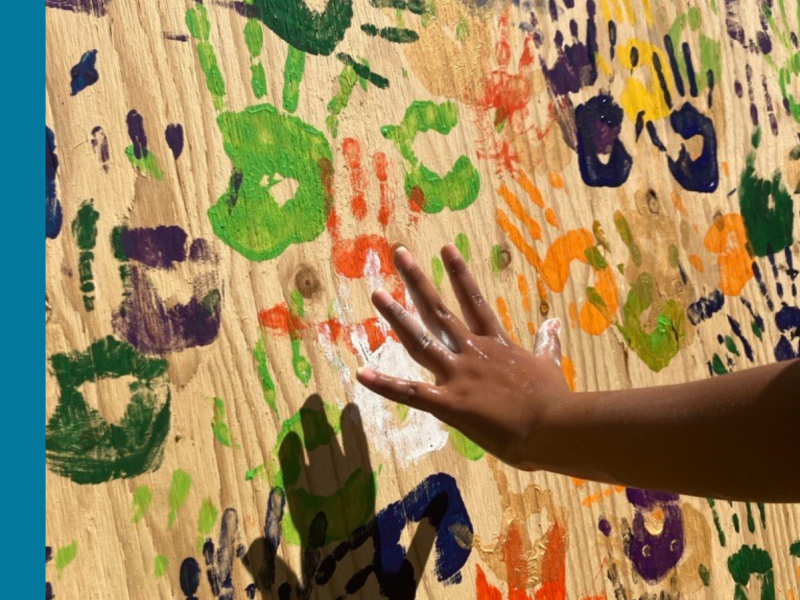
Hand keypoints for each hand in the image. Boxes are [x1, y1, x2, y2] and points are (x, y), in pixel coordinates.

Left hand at [356, 244, 570, 469]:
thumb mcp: (549, 365)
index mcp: (495, 344)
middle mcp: (472, 353)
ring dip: (396, 318)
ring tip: (376, 294)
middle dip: (417, 281)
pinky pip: (411, 394)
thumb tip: (554, 323)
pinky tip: (362, 374)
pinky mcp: (451, 404)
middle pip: (439, 311)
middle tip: (399, 254)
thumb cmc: (554, 400)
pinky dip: (386, 385)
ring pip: (420, 341)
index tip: (444, 249)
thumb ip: (547, 343)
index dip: (458, 274)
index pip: (473, 301)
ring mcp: (459, 376)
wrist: (555, 425)